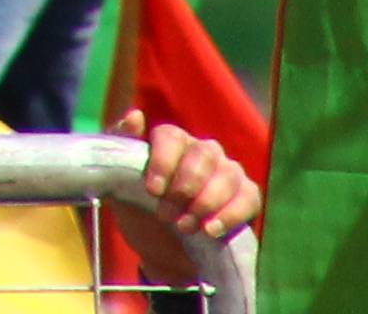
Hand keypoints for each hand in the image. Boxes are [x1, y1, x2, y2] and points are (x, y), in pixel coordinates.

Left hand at [110, 105, 262, 243]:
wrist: (162, 251)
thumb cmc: (140, 209)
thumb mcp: (119, 182)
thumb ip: (121, 145)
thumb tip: (135, 116)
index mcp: (171, 141)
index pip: (171, 136)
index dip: (163, 162)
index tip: (153, 190)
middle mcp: (202, 150)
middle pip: (203, 154)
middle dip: (185, 187)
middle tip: (166, 214)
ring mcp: (227, 171)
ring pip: (227, 174)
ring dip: (206, 203)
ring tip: (185, 227)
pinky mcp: (246, 195)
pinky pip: (249, 196)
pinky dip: (231, 214)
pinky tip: (211, 230)